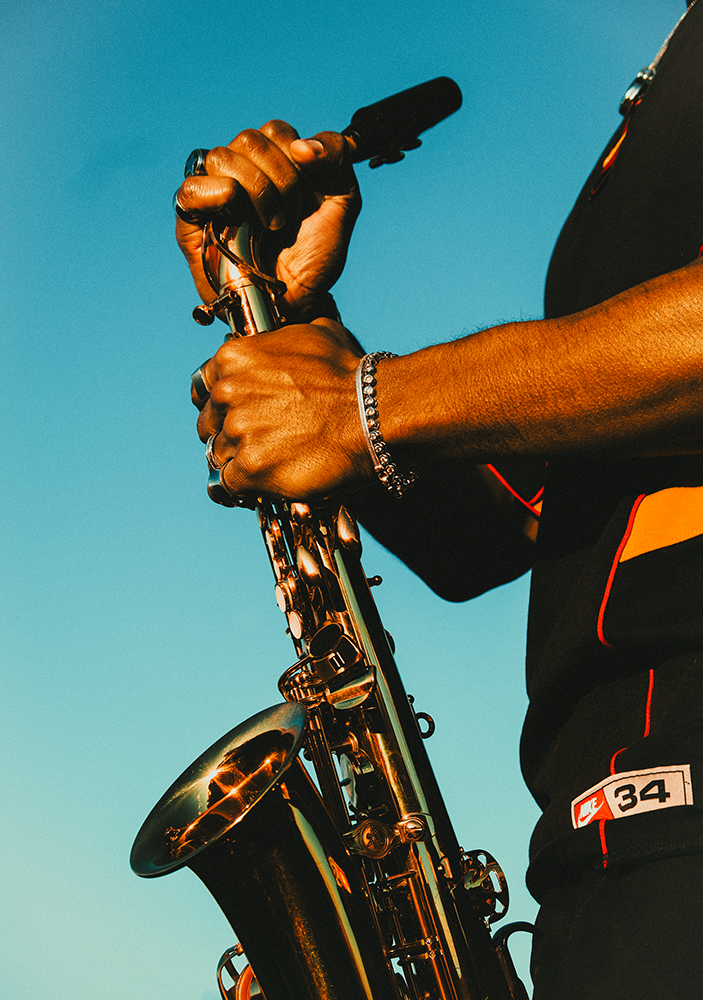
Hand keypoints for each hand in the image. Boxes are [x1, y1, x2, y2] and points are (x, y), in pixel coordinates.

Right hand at [175, 121, 360, 320]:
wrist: (298, 302)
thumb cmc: (315, 257)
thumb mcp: (343, 202)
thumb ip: (337, 157)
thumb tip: (302, 146)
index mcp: (272, 163)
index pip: (275, 131)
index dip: (295, 160)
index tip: (308, 199)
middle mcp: (241, 173)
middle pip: (249, 139)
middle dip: (280, 179)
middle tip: (289, 218)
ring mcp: (215, 194)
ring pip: (222, 157)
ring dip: (256, 191)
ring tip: (269, 226)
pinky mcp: (191, 220)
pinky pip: (193, 187)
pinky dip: (220, 195)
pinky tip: (239, 217)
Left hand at [195, 320, 372, 498]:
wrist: (374, 413)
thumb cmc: (349, 374)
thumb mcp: (311, 335)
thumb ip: (278, 344)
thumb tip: (277, 346)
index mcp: (233, 358)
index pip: (203, 388)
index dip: (220, 405)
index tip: (234, 415)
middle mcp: (227, 393)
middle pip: (208, 424)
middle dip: (229, 434)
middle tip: (258, 441)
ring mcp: (237, 432)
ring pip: (219, 455)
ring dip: (239, 462)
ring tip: (268, 464)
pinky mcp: (249, 469)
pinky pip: (225, 485)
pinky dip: (240, 489)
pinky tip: (256, 488)